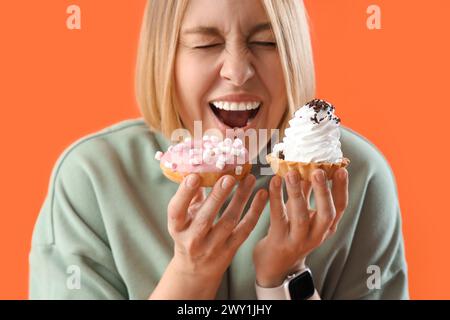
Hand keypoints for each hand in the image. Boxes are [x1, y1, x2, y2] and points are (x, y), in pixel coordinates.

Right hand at [168, 173, 267, 281]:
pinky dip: (255, 212)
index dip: (184, 193)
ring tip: (249, 179)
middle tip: (229, 177)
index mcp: (177, 228)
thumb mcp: (183, 218)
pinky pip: (245, 229)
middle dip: (218, 196)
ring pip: (229, 221)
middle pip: (205, 217)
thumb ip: (190, 196)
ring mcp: (212, 246)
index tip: (194, 176)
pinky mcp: (230, 250)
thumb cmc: (188, 234)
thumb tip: (200, 168)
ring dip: (241, 198)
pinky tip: (262, 195)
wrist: (195, 269)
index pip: (176, 210)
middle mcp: (193, 239)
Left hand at [253, 168, 348, 287]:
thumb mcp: (303, 213)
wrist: (275, 266)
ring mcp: (297, 240)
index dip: (342, 188)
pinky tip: (273, 182)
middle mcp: (316, 235)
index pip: (340, 207)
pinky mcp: (279, 241)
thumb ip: (307, 192)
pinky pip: (278, 217)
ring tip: (292, 173)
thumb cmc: (290, 232)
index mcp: (326, 227)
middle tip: (318, 171)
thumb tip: (310, 165)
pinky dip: (275, 198)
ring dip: (296, 193)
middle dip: (324, 191)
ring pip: (300, 216)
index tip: (341, 169)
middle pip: (326, 214)